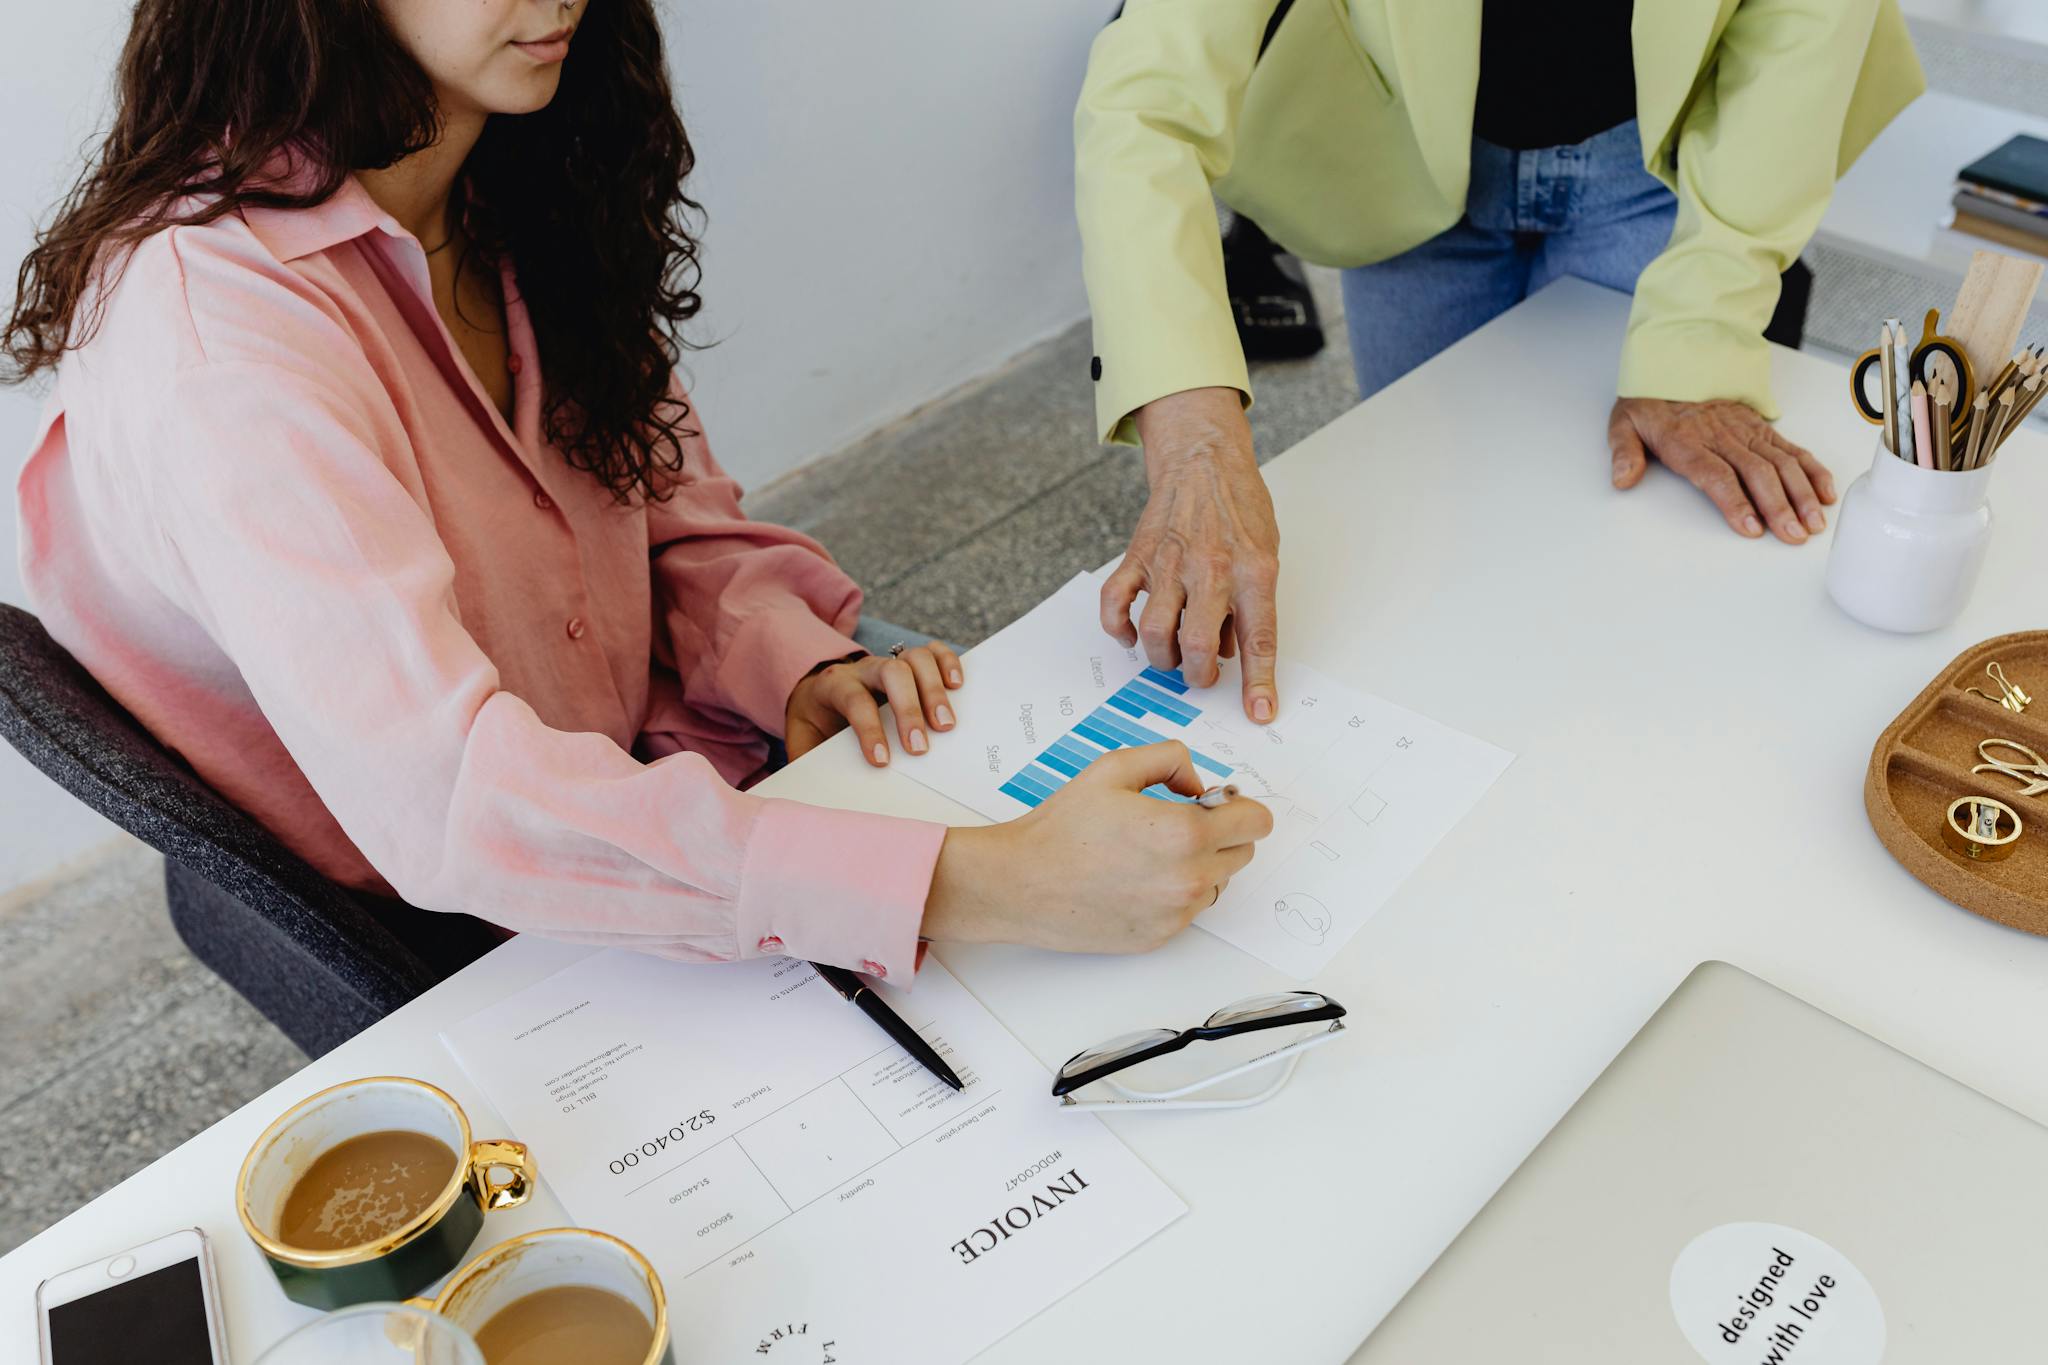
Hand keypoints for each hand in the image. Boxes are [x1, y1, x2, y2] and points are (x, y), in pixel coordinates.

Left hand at [784, 643, 964, 764]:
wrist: (818, 695)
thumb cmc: (815, 724)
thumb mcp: (801, 741)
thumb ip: (806, 761)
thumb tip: (817, 798)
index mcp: (834, 686)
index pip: (855, 700)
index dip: (869, 729)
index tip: (881, 761)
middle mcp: (864, 669)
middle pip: (891, 672)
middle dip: (909, 709)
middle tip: (920, 748)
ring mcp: (889, 662)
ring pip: (916, 658)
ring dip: (934, 690)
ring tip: (946, 725)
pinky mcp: (909, 662)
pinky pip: (932, 652)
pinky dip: (948, 663)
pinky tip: (957, 686)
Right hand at [920, 741, 1272, 952]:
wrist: (1021, 883)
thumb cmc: (1061, 828)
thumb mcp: (1114, 768)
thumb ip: (1170, 759)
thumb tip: (1197, 783)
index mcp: (1184, 832)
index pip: (1256, 822)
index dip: (1239, 805)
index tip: (1216, 803)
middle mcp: (1188, 878)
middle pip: (1244, 853)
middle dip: (1221, 833)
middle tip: (1176, 823)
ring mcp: (1177, 913)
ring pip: (1218, 882)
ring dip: (1199, 865)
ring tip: (1149, 853)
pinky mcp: (1161, 936)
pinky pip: (1189, 909)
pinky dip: (1173, 892)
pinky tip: (1135, 878)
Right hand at [1101, 387, 1280, 722]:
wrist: (1204, 460)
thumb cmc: (1240, 509)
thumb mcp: (1266, 555)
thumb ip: (1250, 606)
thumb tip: (1231, 655)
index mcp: (1253, 573)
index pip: (1258, 640)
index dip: (1259, 682)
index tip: (1258, 713)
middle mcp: (1211, 570)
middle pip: (1199, 644)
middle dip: (1199, 676)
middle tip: (1201, 675)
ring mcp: (1170, 563)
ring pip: (1156, 631)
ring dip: (1163, 658)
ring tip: (1173, 656)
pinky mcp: (1139, 557)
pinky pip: (1116, 603)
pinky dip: (1120, 629)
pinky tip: (1133, 635)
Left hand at [1609, 397, 1835, 543]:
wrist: (1673, 365)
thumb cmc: (1650, 403)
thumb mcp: (1623, 424)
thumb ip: (1623, 453)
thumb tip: (1622, 479)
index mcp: (1687, 442)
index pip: (1716, 475)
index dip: (1735, 502)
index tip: (1752, 527)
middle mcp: (1722, 438)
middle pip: (1756, 474)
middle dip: (1779, 507)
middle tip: (1793, 536)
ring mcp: (1746, 433)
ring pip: (1780, 463)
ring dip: (1801, 494)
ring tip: (1814, 523)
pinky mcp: (1761, 429)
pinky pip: (1791, 449)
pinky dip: (1811, 470)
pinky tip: (1824, 493)